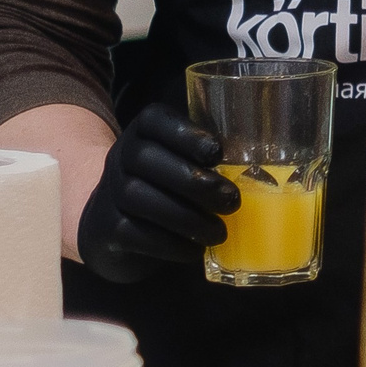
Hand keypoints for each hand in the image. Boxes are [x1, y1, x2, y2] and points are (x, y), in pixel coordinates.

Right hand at [73, 103, 239, 283]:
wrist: (111, 224)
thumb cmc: (166, 188)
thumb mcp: (181, 163)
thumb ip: (208, 159)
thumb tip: (261, 172)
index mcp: (143, 132)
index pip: (154, 118)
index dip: (184, 133)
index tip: (217, 152)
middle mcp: (120, 156)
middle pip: (145, 158)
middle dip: (193, 181)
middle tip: (231, 201)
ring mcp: (107, 192)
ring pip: (139, 197)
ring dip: (186, 217)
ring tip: (219, 232)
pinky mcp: (104, 228)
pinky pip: (133, 232)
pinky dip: (169, 243)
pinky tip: (194, 249)